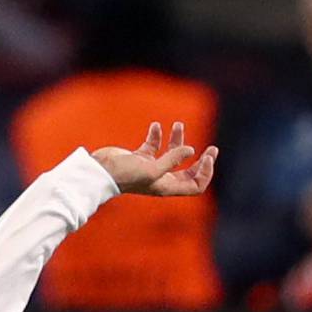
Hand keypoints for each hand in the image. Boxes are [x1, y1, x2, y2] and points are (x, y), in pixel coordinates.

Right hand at [89, 122, 217, 196]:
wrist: (98, 171)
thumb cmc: (124, 174)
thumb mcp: (151, 168)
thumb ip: (172, 158)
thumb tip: (191, 150)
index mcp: (167, 186)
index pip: (195, 185)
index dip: (205, 172)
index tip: (206, 156)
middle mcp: (161, 179)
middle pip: (189, 172)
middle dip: (202, 159)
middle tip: (213, 148)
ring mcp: (150, 168)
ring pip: (172, 154)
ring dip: (178, 140)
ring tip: (178, 124)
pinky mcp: (139, 157)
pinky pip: (154, 146)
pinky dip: (157, 135)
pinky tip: (156, 126)